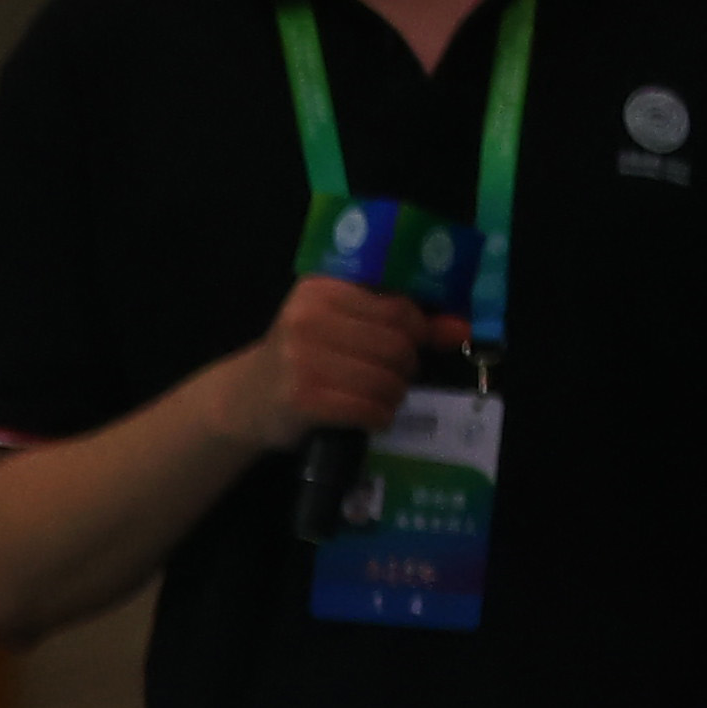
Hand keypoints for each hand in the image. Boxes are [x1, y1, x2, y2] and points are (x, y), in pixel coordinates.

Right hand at [224, 272, 433, 452]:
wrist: (245, 400)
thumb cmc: (303, 358)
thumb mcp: (347, 328)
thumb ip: (406, 324)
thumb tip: (462, 329)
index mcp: (320, 290)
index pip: (397, 308)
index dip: (417, 331)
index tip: (410, 344)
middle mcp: (307, 319)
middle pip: (396, 345)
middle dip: (404, 367)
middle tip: (389, 377)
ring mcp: (301, 360)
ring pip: (386, 379)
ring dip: (393, 396)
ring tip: (378, 398)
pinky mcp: (302, 399)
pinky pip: (368, 409)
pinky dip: (378, 417)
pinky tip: (368, 416)